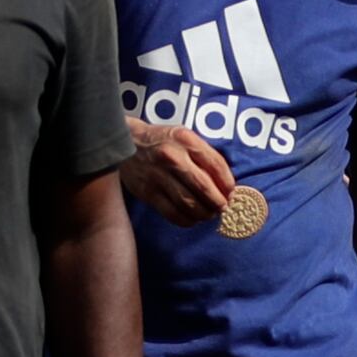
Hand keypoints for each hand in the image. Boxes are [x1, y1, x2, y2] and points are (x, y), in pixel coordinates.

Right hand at [119, 123, 239, 227]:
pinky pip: (172, 212)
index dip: (227, 183)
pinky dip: (186, 220)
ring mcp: (158, 176)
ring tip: (208, 214)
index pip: (215, 164)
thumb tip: (224, 183)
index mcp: (185, 140)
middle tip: (222, 207)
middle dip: (218, 202)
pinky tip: (191, 219)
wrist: (126, 142)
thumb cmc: (162, 140)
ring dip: (203, 213)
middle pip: (203, 187)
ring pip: (188, 203)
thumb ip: (203, 155)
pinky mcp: (147, 192)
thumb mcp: (183, 137)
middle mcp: (172, 157)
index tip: (231, 193)